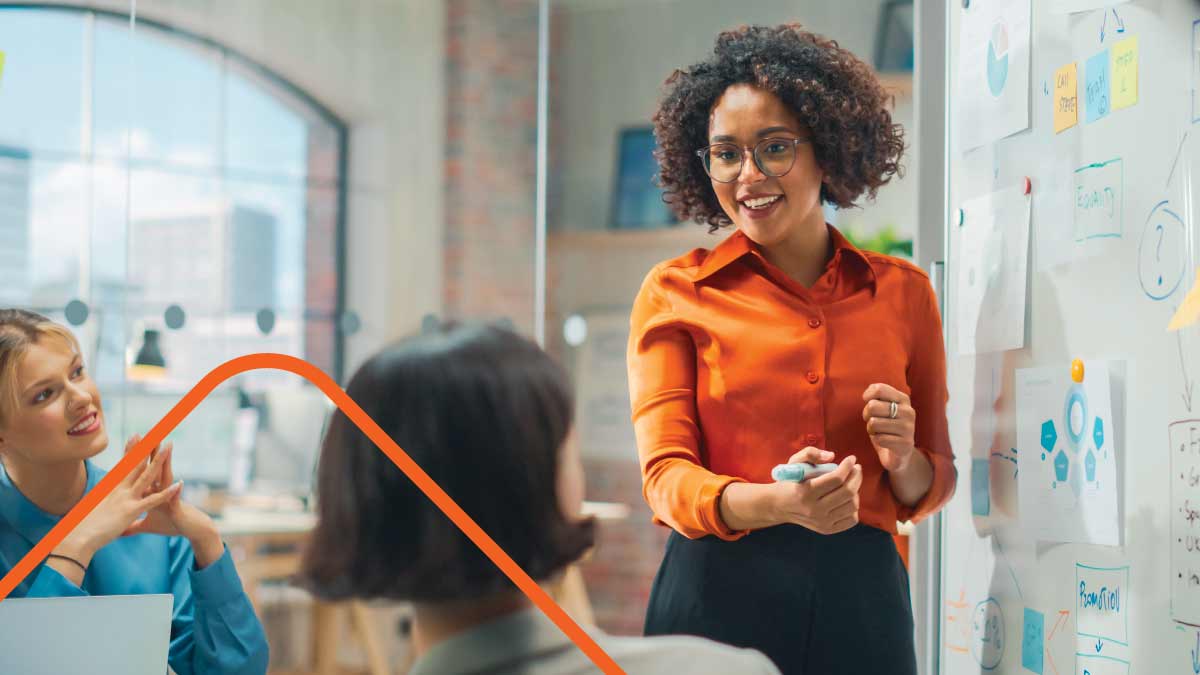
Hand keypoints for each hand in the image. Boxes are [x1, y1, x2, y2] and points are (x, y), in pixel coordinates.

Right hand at [56, 436, 181, 563]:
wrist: (76, 537)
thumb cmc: (81, 527)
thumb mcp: (92, 510)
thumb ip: (99, 504)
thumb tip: (98, 502)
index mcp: (110, 489)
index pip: (123, 465)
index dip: (131, 450)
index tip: (137, 435)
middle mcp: (118, 489)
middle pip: (135, 464)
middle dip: (146, 447)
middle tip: (156, 432)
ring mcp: (125, 498)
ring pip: (146, 476)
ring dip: (159, 461)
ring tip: (170, 446)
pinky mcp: (130, 510)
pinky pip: (153, 500)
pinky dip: (166, 493)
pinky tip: (178, 485)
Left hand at [122, 436, 223, 568]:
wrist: (193, 530)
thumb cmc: (171, 525)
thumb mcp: (148, 526)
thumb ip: (133, 526)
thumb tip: (121, 529)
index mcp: (150, 493)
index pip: (141, 473)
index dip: (134, 460)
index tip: (129, 444)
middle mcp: (160, 491)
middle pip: (152, 469)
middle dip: (149, 453)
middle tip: (146, 435)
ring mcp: (170, 497)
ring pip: (166, 478)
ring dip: (166, 464)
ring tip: (167, 448)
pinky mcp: (177, 508)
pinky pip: (175, 499)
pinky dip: (176, 492)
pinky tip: (179, 484)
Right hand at [767, 448, 861, 534]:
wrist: (779, 506)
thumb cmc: (789, 481)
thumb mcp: (794, 463)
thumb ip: (810, 453)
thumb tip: (832, 456)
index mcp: (806, 492)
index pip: (836, 478)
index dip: (848, 466)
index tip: (851, 459)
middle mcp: (814, 509)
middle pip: (848, 492)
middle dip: (856, 476)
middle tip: (856, 468)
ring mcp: (822, 522)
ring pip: (852, 505)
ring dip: (856, 490)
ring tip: (851, 483)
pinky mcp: (827, 529)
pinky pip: (851, 519)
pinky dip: (854, 507)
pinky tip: (847, 498)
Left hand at [862, 383, 916, 472]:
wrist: (899, 454)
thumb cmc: (886, 427)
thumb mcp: (882, 408)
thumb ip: (876, 397)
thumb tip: (866, 395)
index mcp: (903, 399)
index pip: (879, 389)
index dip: (868, 396)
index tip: (868, 402)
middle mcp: (908, 411)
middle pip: (872, 406)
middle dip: (866, 415)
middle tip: (872, 421)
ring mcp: (909, 428)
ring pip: (874, 423)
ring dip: (871, 429)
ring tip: (879, 432)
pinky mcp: (906, 444)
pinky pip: (879, 439)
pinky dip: (877, 441)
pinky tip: (885, 442)